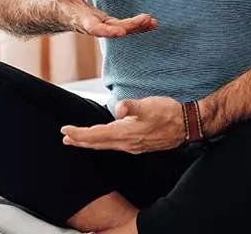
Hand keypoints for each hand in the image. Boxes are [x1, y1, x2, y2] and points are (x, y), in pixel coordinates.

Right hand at [49, 0, 156, 37]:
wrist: (65, 15)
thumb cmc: (64, 1)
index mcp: (83, 21)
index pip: (94, 28)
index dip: (107, 30)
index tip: (119, 32)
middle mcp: (96, 26)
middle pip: (114, 29)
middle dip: (130, 27)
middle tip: (145, 20)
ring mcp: (105, 26)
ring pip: (123, 29)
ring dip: (138, 27)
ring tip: (152, 22)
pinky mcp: (112, 24)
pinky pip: (128, 27)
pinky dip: (140, 26)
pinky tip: (153, 23)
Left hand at [60, 96, 185, 153]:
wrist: (186, 126)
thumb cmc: (168, 113)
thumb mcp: (149, 105)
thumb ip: (132, 106)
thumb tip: (118, 107)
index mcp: (125, 133)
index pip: (95, 135)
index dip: (79, 134)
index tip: (64, 131)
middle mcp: (126, 143)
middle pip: (97, 143)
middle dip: (80, 141)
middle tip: (65, 138)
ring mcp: (132, 146)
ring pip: (105, 146)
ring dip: (90, 143)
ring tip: (79, 140)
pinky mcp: (138, 145)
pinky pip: (114, 146)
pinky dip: (103, 143)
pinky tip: (105, 140)